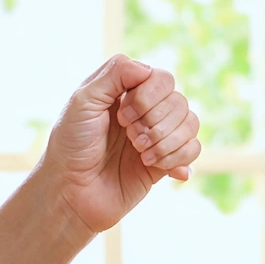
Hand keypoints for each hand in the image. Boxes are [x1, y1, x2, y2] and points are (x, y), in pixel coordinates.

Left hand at [40, 55, 201, 234]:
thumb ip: (114, 74)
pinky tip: (155, 166)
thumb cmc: (70, 146)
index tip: (122, 116)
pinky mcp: (166, 162)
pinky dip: (178, 158)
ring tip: (142, 155)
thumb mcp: (82, 102)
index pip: (162, 79)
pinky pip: (194, 150)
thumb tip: (148, 70)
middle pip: (179, 101)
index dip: (149, 97)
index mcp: (128, 92)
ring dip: (168, 141)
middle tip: (131, 138)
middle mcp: (146, 111)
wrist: (72, 194)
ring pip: (191, 123)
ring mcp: (158, 136)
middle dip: (156, 122)